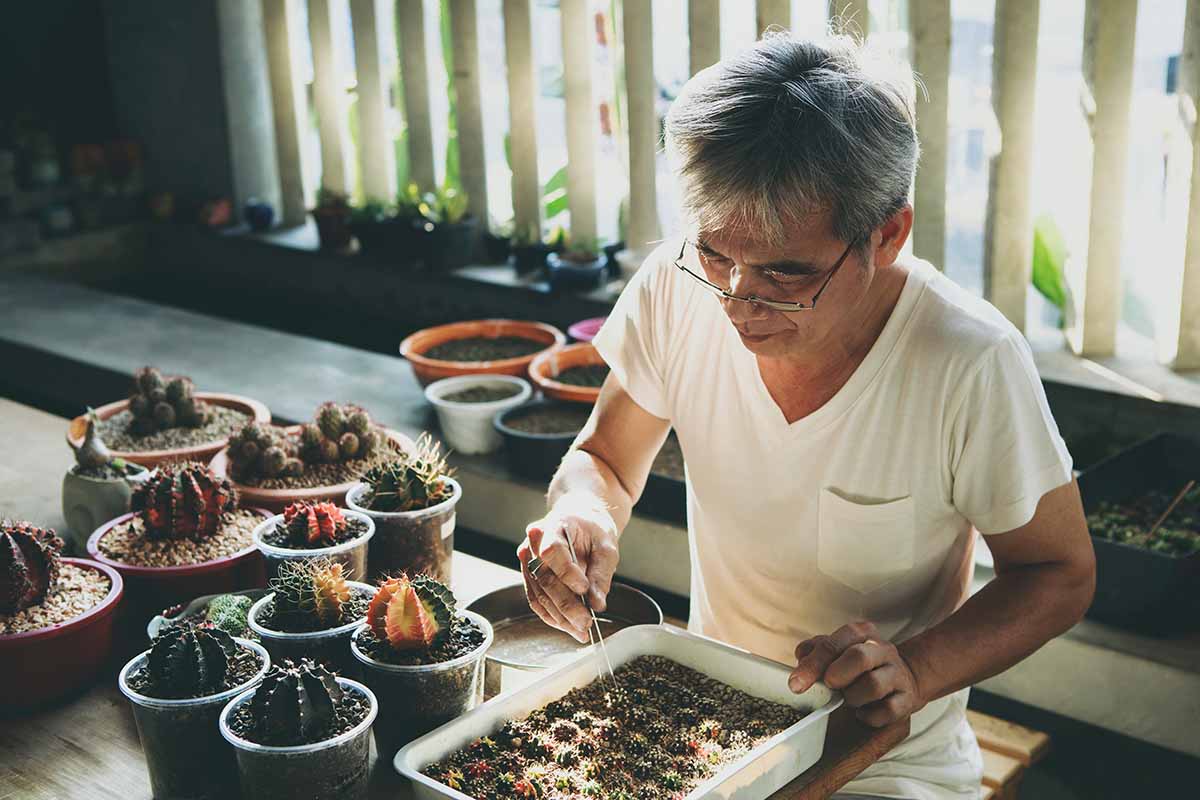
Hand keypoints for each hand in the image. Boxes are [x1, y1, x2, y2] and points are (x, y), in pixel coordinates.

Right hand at [517, 496, 619, 643]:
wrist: (580, 520)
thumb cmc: (593, 528)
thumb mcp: (606, 545)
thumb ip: (601, 573)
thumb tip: (597, 603)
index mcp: (553, 526)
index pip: (552, 551)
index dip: (567, 573)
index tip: (584, 589)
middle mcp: (534, 543)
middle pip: (544, 578)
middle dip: (566, 604)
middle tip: (586, 622)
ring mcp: (528, 560)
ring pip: (539, 594)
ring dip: (559, 617)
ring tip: (580, 631)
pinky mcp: (529, 576)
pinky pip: (537, 599)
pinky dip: (552, 616)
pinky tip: (569, 627)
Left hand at [788, 621, 925, 727]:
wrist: (903, 677)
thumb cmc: (859, 665)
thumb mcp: (837, 651)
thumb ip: (815, 651)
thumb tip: (801, 658)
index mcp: (862, 633)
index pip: (834, 643)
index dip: (812, 664)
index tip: (796, 684)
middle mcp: (882, 650)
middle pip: (859, 657)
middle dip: (836, 675)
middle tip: (828, 687)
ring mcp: (897, 674)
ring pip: (873, 684)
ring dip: (853, 697)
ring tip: (847, 699)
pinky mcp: (907, 698)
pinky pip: (888, 710)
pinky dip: (870, 715)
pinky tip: (862, 713)